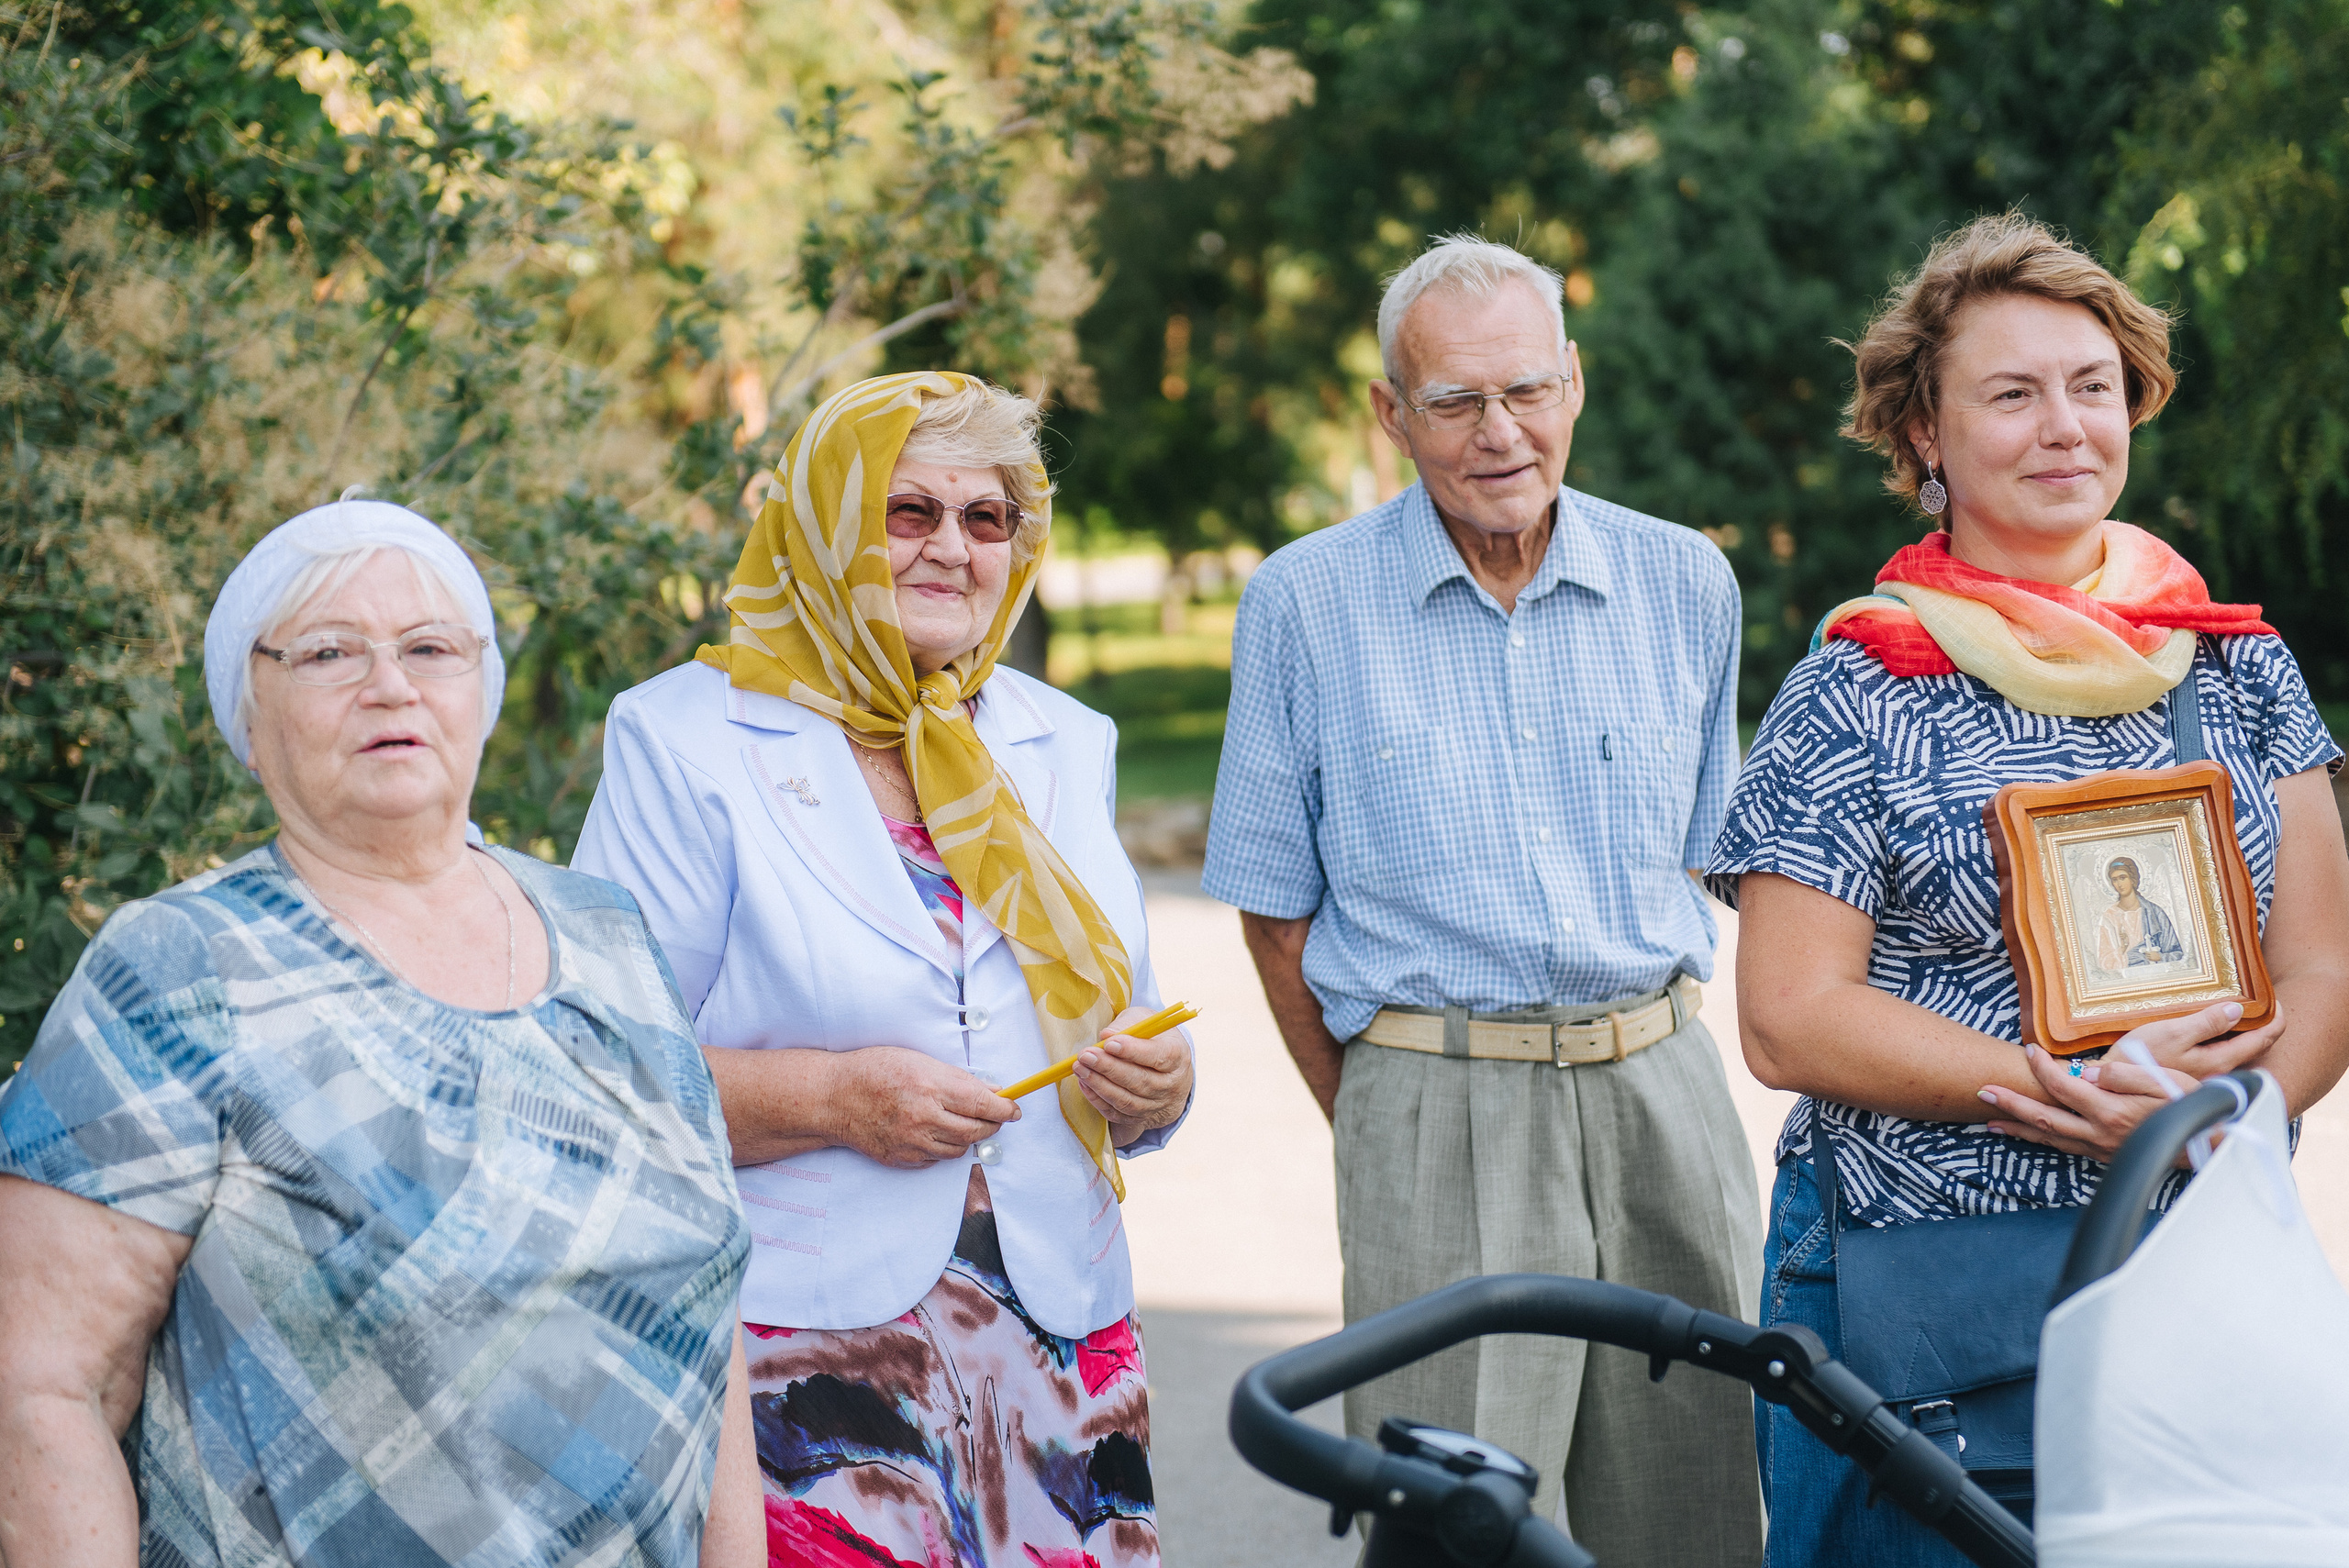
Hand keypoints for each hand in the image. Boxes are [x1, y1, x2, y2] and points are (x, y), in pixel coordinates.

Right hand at [827, 1047, 1016, 1168]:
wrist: (834, 1097)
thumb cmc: (874, 1070)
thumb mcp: (919, 1061)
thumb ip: (958, 1078)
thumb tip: (992, 1091)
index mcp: (931, 1087)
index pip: (983, 1105)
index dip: (1005, 1109)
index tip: (1014, 1109)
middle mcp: (924, 1117)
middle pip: (976, 1131)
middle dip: (992, 1125)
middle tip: (994, 1117)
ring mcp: (912, 1141)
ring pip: (959, 1149)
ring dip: (969, 1138)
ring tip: (965, 1124)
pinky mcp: (902, 1158)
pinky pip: (935, 1159)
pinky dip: (943, 1148)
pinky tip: (936, 1133)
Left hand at [1073, 1006, 1194, 1146]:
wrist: (1165, 1069)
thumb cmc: (1152, 1038)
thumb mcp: (1145, 1022)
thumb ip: (1127, 1025)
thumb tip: (1106, 1035)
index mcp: (1177, 1056)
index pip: (1158, 1056)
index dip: (1133, 1051)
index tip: (1109, 1043)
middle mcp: (1170, 1085)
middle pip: (1140, 1081)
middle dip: (1109, 1068)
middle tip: (1086, 1055)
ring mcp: (1155, 1105)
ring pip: (1126, 1100)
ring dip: (1099, 1085)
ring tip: (1080, 1067)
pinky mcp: (1139, 1117)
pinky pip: (1116, 1113)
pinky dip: (1097, 1099)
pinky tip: (1084, 1082)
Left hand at [1975, 1000, 2282, 1161]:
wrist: (2212, 1144)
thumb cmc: (2192, 1105)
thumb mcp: (2166, 1081)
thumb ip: (2126, 1076)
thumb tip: (2091, 1072)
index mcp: (2112, 1110)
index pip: (2064, 1086)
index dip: (2042, 1067)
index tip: (2029, 1050)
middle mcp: (2100, 1133)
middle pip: (2044, 1118)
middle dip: (2011, 1104)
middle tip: (1982, 1092)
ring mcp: (2100, 1148)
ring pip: (2050, 1138)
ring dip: (2019, 1127)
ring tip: (1990, 1120)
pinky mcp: (2104, 1156)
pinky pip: (2064, 1147)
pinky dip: (2041, 1140)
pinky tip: (2029, 1134)